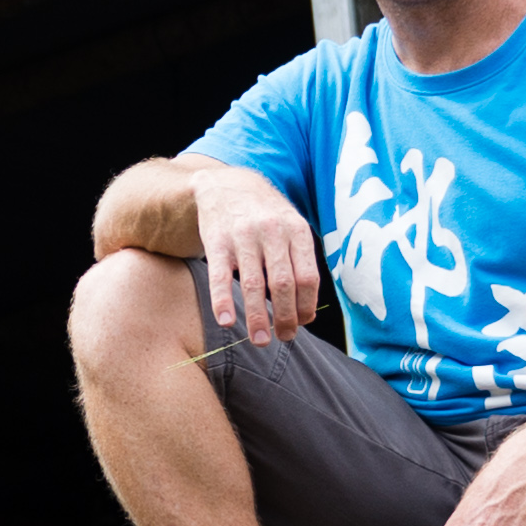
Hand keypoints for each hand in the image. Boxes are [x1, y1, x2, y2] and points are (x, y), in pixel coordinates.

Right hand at [97, 156, 321, 344]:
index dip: (307, 306)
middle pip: (284, 285)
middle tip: (284, 338)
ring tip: (260, 341)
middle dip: (286, 318)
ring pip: (254, 285)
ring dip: (258, 318)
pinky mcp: (216, 241)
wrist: (226, 184)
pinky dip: (222, 301)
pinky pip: (220, 276)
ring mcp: (243, 236)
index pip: (308, 277)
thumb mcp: (291, 227)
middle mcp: (272, 231)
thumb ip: (300, 263)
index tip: (302, 324)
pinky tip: (225, 322)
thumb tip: (307, 313)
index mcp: (297, 230)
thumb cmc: (265, 215)